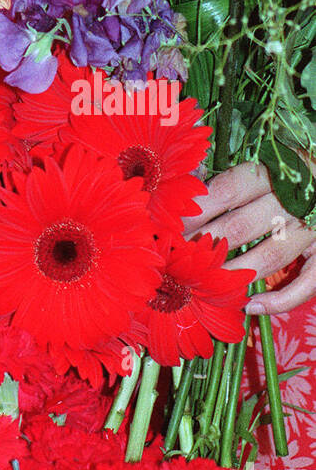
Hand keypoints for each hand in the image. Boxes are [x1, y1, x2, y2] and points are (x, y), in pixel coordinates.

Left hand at [182, 161, 315, 314]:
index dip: (194, 213)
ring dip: (232, 273)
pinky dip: (280, 300)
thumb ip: (225, 175)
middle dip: (204, 246)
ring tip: (202, 283)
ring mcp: (311, 229)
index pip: (224, 193)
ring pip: (268, 258)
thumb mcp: (258, 162)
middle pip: (239, 227)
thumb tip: (185, 184)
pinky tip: (251, 307)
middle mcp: (290, 201)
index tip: (168, 228)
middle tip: (176, 259)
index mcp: (268, 173)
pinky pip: (306, 283)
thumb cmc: (283, 171)